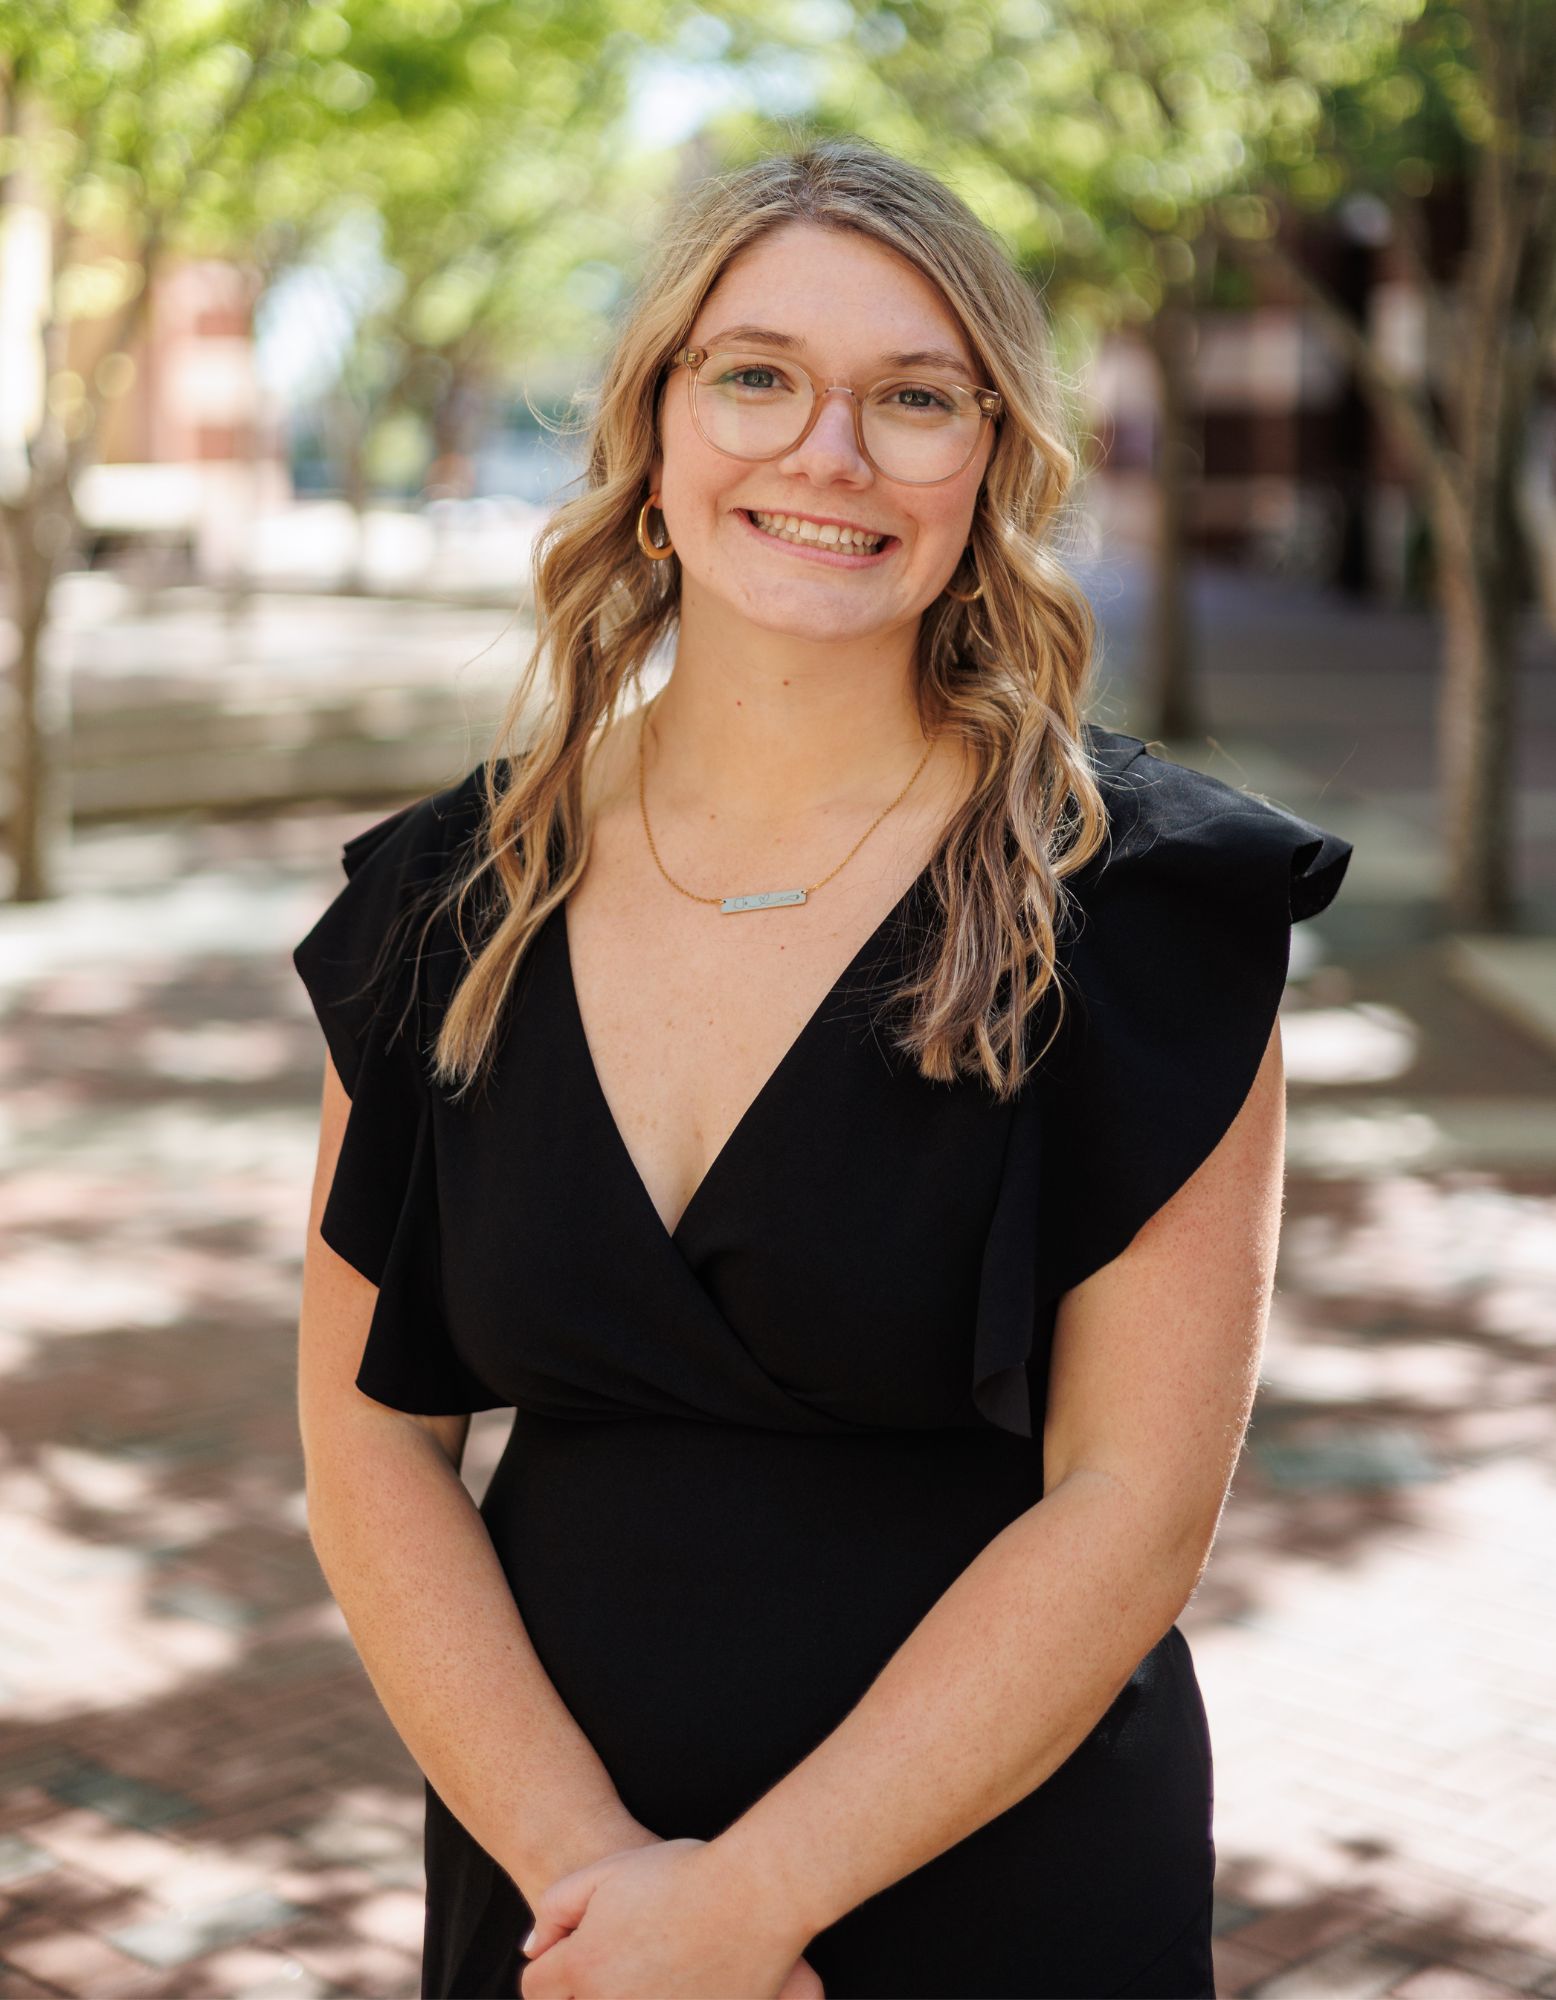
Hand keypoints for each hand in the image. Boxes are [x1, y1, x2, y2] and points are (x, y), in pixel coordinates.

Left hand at [518, 1835, 821, 1998]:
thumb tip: (531, 1949)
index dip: (551, 1965)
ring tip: (646, 1969)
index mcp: (585, 1966)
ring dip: (619, 1995)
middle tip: (617, 1960)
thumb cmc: (684, 1875)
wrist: (757, 1893)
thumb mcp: (608, 1871)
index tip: (575, 1952)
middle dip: (582, 1988)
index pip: (536, 1988)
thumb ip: (557, 1907)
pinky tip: (673, 1984)